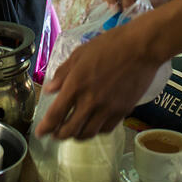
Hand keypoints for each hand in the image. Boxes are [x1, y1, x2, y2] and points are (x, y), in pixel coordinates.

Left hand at [34, 21, 164, 139]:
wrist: (142, 48)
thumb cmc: (110, 45)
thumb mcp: (80, 53)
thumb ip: (63, 73)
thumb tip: (49, 90)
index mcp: (76, 85)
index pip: (55, 115)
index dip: (45, 128)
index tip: (39, 133)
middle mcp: (90, 101)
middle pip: (69, 130)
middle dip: (58, 136)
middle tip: (55, 134)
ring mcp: (107, 108)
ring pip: (88, 134)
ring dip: (76, 136)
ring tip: (73, 132)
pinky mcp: (123, 111)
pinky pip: (105, 129)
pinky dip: (96, 131)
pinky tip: (93, 125)